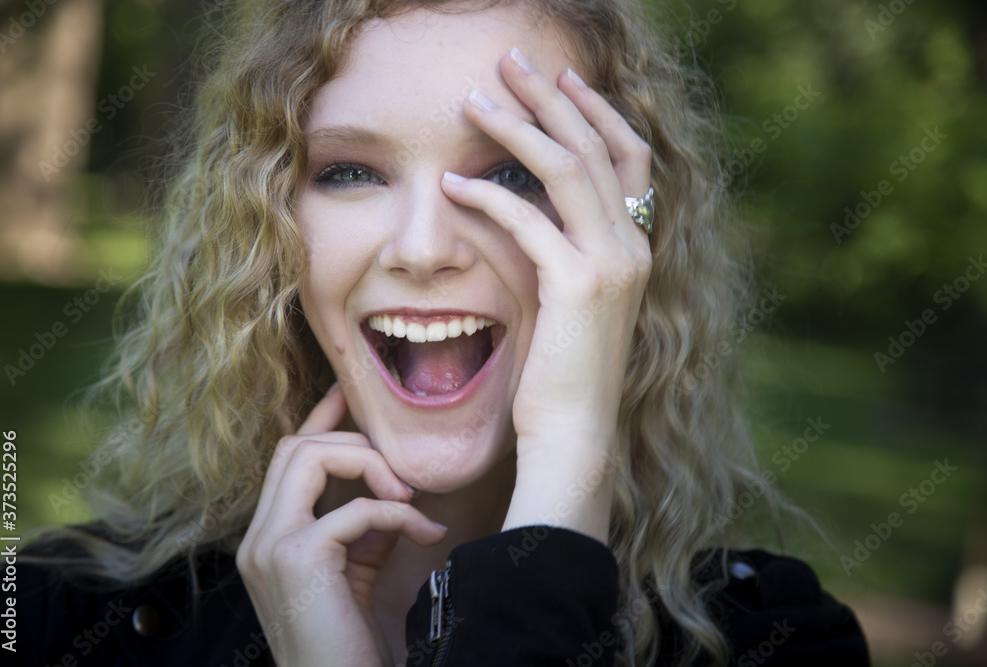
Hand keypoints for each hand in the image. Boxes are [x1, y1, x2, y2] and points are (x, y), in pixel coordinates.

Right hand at [236, 384, 447, 666]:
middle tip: (400, 473)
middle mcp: (258, 539)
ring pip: (309, 458)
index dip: (320, 419)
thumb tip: (392, 491)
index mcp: (267, 539)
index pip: (286, 458)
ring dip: (369, 466)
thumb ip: (364, 530)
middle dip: (353, 443)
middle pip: (294, 447)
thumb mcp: (357, 574)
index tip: (353, 397)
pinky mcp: (298, 559)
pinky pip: (355, 508)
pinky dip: (397, 513)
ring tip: (406, 497)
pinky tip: (427, 532)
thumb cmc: (349, 645)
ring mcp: (271, 548)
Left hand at [440, 48, 652, 541]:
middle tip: (511, 60)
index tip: (559, 79)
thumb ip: (565, 253)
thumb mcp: (572, 305)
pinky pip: (529, 220)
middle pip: (596, 146)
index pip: (627, 156)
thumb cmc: (563, 378)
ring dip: (518, 127)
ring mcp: (611, 264)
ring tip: (474, 100)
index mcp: (636, 246)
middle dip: (551, 97)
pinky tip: (452, 184)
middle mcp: (634, 245)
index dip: (594, 112)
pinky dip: (488, 196)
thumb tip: (527, 209)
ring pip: (566, 169)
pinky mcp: (577, 286)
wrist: (574, 436)